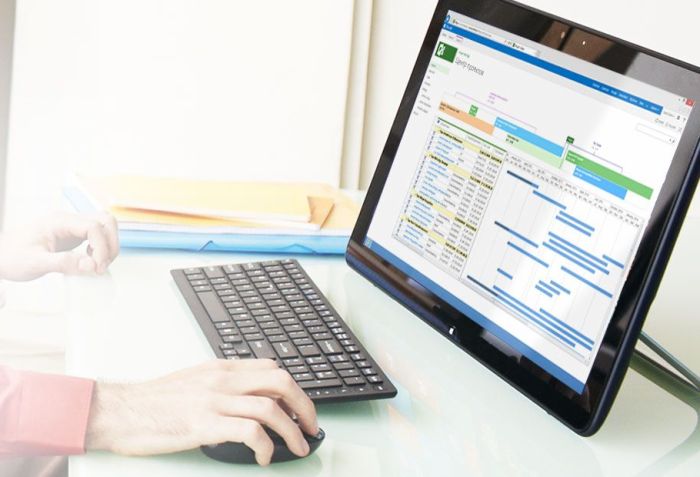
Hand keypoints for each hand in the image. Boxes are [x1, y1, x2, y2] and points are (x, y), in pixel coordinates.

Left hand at [0, 212, 118, 280]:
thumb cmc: (11, 258)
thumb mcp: (35, 263)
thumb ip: (63, 263)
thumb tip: (90, 265)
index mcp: (58, 221)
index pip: (93, 226)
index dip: (102, 247)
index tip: (97, 267)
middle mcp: (67, 219)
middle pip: (105, 220)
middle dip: (111, 244)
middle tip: (102, 266)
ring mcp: (71, 225)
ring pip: (104, 225)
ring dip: (109, 244)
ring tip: (99, 264)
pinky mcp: (72, 233)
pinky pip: (96, 233)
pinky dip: (102, 246)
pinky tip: (91, 259)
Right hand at [85, 359, 318, 465]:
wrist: (118, 410)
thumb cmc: (153, 401)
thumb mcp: (194, 380)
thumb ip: (222, 384)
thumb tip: (249, 397)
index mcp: (222, 368)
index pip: (272, 369)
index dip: (294, 389)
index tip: (301, 409)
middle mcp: (222, 379)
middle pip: (281, 383)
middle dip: (305, 406)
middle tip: (311, 428)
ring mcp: (214, 400)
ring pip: (271, 407)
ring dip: (292, 430)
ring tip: (297, 448)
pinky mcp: (204, 424)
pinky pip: (250, 431)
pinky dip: (265, 446)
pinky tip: (264, 457)